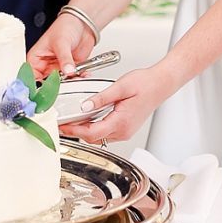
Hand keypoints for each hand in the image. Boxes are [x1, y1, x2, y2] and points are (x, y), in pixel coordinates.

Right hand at [25, 8, 97, 80]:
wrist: (82, 24)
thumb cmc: (64, 26)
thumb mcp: (61, 42)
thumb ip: (65, 58)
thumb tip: (68, 72)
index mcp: (36, 58)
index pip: (31, 77)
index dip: (35, 86)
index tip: (44, 92)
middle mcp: (46, 66)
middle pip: (46, 84)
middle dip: (56, 87)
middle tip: (64, 87)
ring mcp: (58, 69)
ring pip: (62, 85)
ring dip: (70, 85)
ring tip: (76, 78)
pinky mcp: (71, 70)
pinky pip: (74, 81)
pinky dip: (80, 80)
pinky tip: (83, 75)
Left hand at [59, 53, 178, 145]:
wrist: (160, 85)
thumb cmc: (145, 85)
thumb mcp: (120, 87)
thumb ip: (101, 98)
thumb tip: (84, 106)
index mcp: (121, 122)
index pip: (91, 133)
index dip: (74, 131)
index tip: (61, 126)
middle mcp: (123, 130)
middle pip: (94, 138)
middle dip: (75, 133)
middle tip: (60, 124)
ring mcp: (125, 130)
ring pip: (99, 137)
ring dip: (84, 131)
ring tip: (69, 121)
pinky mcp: (125, 127)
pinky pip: (106, 132)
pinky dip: (93, 128)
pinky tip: (86, 118)